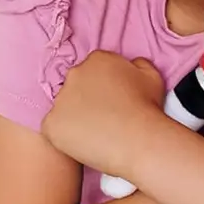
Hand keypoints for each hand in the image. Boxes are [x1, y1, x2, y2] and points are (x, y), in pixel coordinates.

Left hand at [42, 52, 166, 178]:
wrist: (138, 140)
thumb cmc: (148, 109)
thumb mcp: (152, 76)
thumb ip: (138, 64)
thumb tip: (132, 65)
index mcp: (97, 60)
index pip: (94, 69)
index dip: (102, 86)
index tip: (111, 101)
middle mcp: (74, 75)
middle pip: (76, 86)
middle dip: (86, 99)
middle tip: (103, 118)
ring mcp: (60, 100)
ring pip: (64, 108)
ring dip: (75, 117)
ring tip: (95, 133)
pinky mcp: (51, 124)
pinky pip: (54, 129)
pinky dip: (66, 136)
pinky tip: (85, 143)